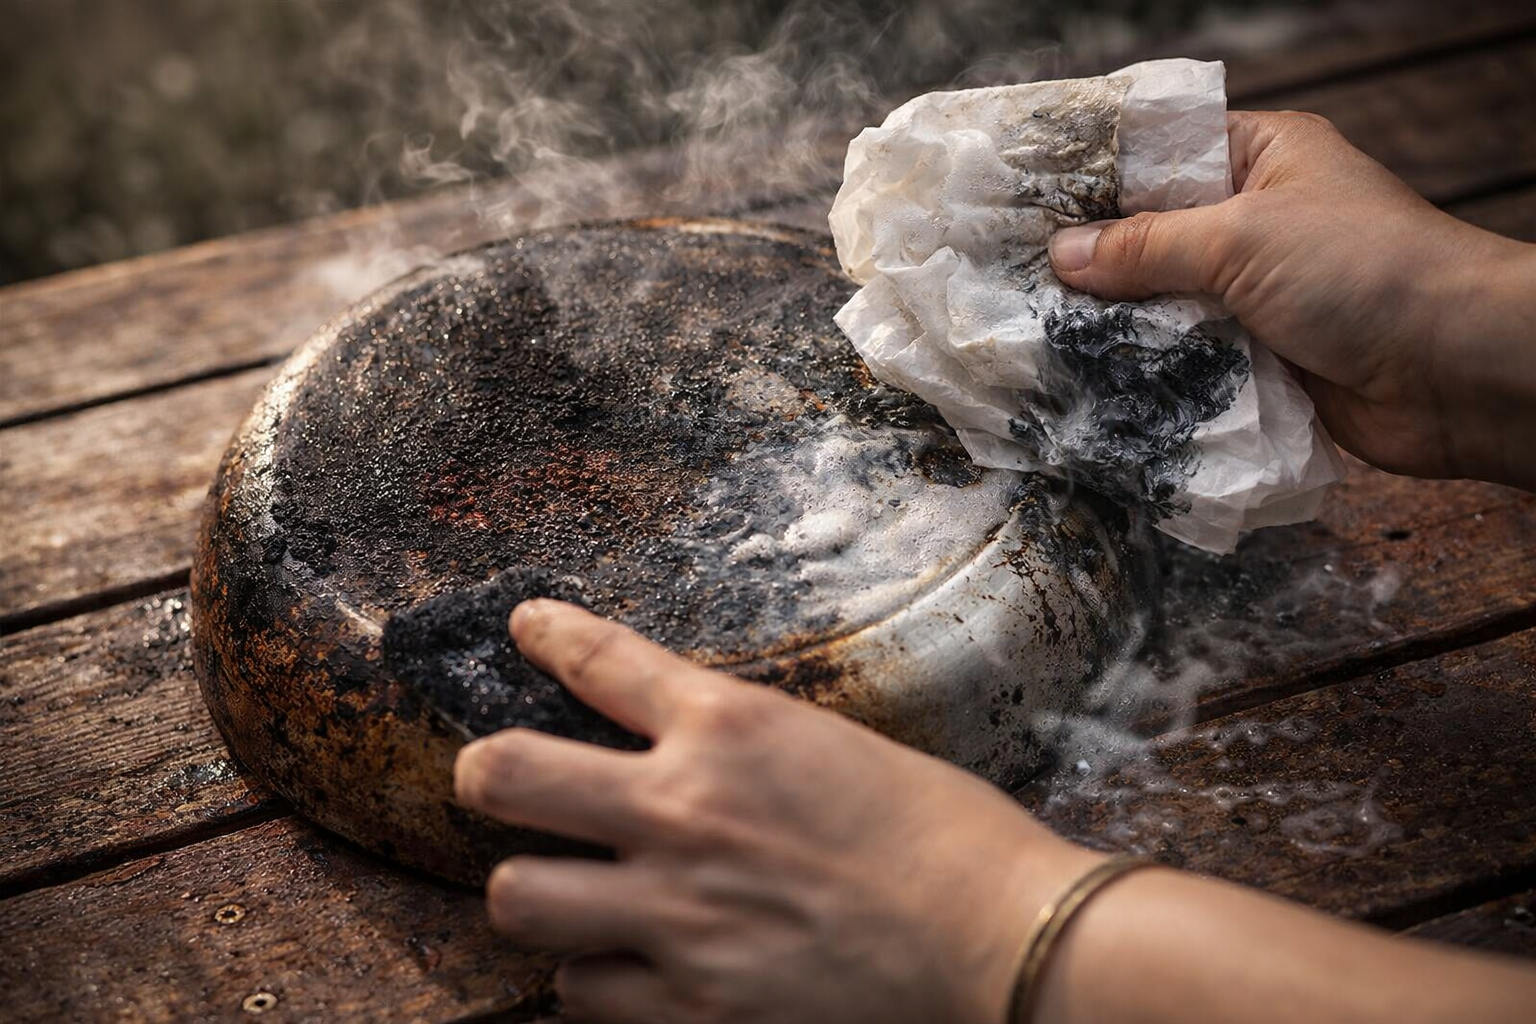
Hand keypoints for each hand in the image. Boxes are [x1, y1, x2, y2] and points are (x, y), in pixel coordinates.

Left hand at [454, 599, 1100, 1023]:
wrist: (999, 938)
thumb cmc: (943, 834)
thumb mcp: (833, 748)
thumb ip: (739, 747)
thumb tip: (687, 751)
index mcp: (730, 727)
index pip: (599, 658)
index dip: (548, 635)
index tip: (526, 628)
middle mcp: (681, 810)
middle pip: (504, 774)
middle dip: (483, 774)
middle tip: (496, 783)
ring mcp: (675, 913)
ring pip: (515, 898)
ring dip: (534, 892)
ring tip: (566, 894)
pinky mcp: (691, 1007)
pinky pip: (581, 995)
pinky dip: (595, 983)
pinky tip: (627, 970)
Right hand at [1048, 110, 1535, 489]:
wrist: (1456, 372)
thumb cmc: (1363, 272)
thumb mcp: (1242, 238)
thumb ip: (1145, 248)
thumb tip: (1061, 256)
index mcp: (1262, 158)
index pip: (1160, 153)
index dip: (1096, 176)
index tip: (1026, 200)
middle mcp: (1257, 220)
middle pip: (1153, 235)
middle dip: (1095, 261)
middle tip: (1016, 279)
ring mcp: (1258, 292)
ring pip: (1165, 303)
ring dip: (1120, 324)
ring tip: (1039, 335)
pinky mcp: (1260, 356)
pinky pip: (1187, 358)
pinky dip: (1151, 370)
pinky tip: (1092, 379)